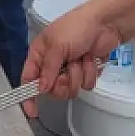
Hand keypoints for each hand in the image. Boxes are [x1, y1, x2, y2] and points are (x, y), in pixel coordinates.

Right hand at [20, 1, 122, 116]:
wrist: (106, 24)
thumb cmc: (76, 27)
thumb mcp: (57, 46)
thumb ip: (48, 70)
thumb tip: (40, 89)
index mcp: (39, 54)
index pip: (28, 78)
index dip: (28, 95)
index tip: (32, 111)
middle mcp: (53, 64)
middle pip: (51, 89)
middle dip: (62, 83)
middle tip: (68, 72)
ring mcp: (70, 69)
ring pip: (70, 89)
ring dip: (78, 75)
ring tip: (82, 60)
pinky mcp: (86, 72)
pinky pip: (86, 85)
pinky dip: (89, 73)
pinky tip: (91, 60)